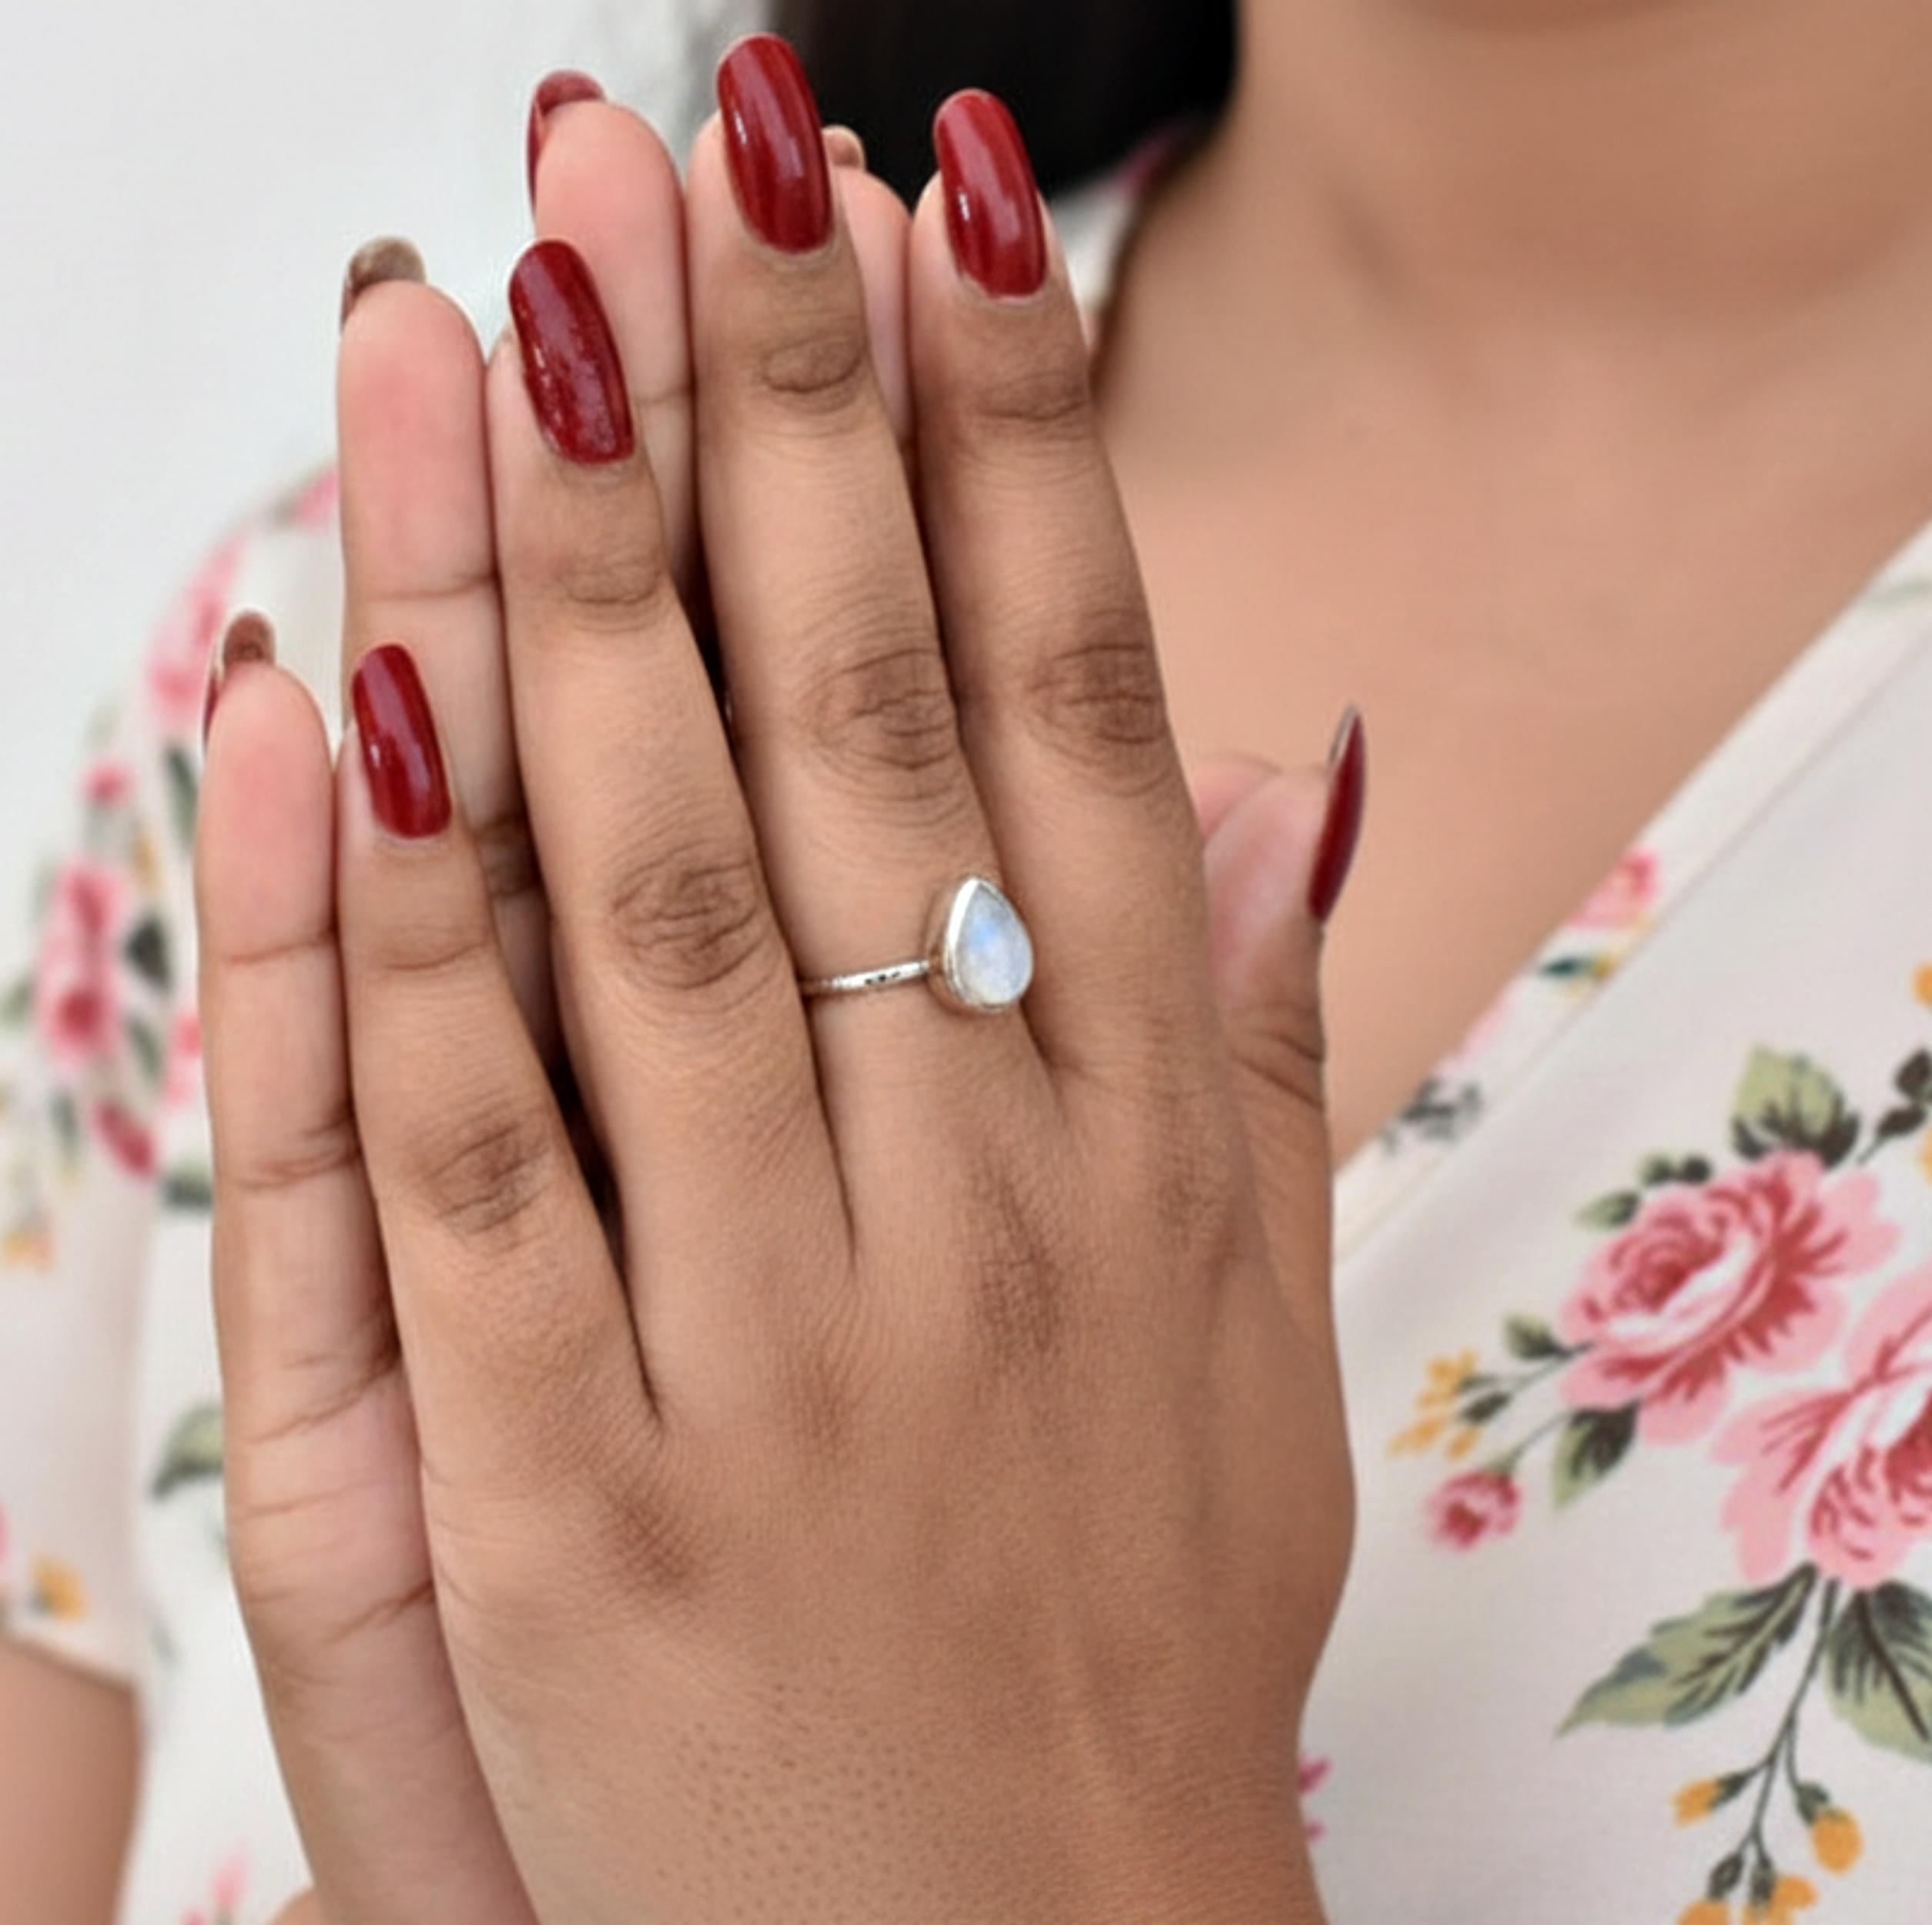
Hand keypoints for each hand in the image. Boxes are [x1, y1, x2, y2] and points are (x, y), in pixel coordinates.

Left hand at [197, 41, 1355, 1924]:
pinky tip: (338, 691)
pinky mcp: (561, 1496)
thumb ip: (1252, 1042)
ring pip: (640, 890)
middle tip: (700, 150)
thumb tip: (1290, 764)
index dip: (1013, 434)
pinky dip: (390, 918)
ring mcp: (764, 1343)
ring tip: (494, 316)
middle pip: (853, 730)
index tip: (950, 212)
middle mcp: (969, 1204)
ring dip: (552, 578)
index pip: (1072, 707)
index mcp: (1136, 1148)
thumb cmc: (1121, 1645)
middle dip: (764, 407)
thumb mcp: (1258, 1348)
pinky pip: (460, 1156)